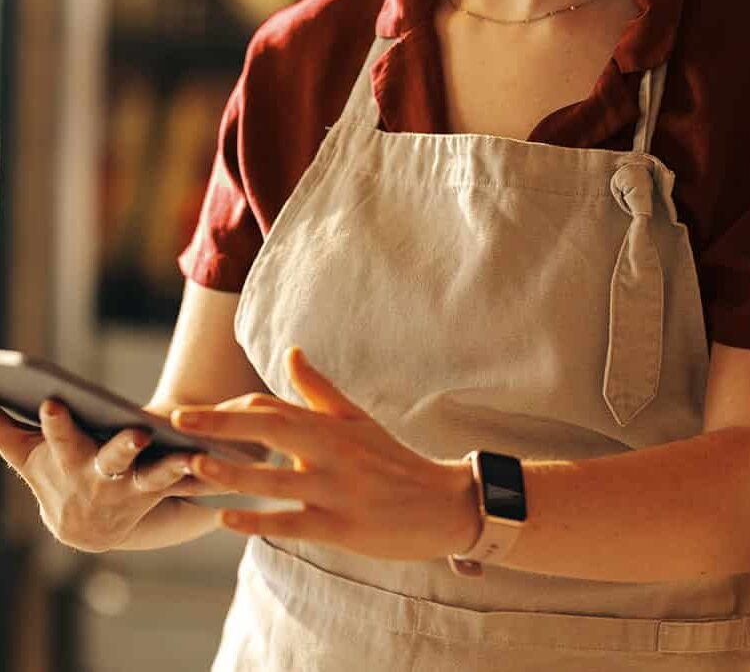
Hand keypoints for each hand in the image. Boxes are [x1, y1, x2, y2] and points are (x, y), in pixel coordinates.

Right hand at [0, 401, 239, 553]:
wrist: (92, 525)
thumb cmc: (60, 474)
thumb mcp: (31, 455)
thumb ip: (3, 431)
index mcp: (71, 461)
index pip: (60, 438)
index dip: (57, 424)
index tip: (54, 402)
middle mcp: (106, 478)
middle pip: (113, 459)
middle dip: (123, 447)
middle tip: (139, 433)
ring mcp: (141, 488)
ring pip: (159, 477)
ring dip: (176, 468)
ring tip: (196, 456)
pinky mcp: (176, 491)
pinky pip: (195, 483)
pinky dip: (210, 476)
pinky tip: (232, 461)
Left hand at [171, 346, 478, 561]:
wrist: (439, 503)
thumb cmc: (392, 460)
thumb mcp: (357, 420)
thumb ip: (319, 391)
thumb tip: (291, 354)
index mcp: (331, 425)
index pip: (275, 407)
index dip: (231, 409)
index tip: (194, 414)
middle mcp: (332, 452)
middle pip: (271, 429)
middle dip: (221, 423)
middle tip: (178, 419)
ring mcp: (336, 489)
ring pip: (274, 480)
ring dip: (230, 473)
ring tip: (192, 465)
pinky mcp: (341, 527)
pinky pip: (291, 523)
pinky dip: (256, 521)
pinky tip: (224, 518)